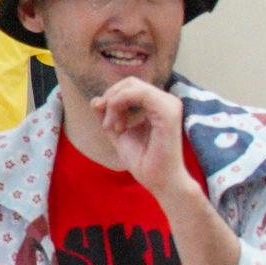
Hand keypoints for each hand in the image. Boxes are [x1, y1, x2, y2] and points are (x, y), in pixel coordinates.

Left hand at [93, 79, 191, 205]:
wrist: (159, 182)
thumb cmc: (144, 161)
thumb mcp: (118, 133)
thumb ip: (107, 115)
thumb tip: (95, 100)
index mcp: (157, 104)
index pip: (130, 86)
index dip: (111, 99)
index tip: (107, 124)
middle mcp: (166, 101)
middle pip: (129, 82)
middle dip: (111, 100)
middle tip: (108, 125)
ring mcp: (169, 104)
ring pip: (132, 86)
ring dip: (114, 104)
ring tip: (114, 128)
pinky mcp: (168, 112)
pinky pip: (140, 93)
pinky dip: (120, 104)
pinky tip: (119, 125)